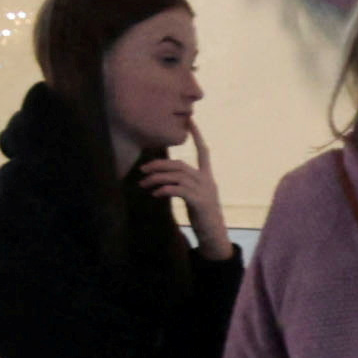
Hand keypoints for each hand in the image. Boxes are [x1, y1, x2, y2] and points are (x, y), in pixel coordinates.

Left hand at [140, 133, 231, 257]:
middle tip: (142, 170)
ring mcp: (204, 191)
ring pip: (177, 176)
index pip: (204, 152)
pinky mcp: (199, 202)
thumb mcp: (195, 198)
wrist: (215, 237)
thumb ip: (184, 186)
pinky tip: (154, 194)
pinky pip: (178, 190)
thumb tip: (164, 181)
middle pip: (180, 165)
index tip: (191, 121)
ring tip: (143, 184)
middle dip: (159, 165)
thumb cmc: (203, 218)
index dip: (197, 136)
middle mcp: (207, 181)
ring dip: (157, 179)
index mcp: (207, 178)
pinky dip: (164, 190)